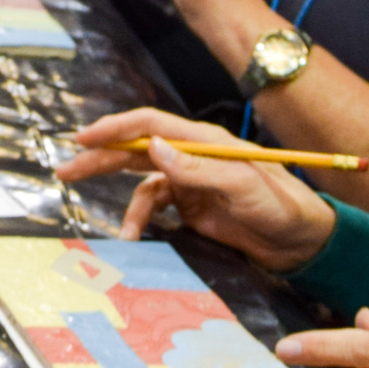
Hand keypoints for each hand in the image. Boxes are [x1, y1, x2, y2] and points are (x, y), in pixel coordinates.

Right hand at [60, 111, 334, 272]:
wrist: (303, 242)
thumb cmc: (283, 207)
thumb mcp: (244, 187)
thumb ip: (199, 169)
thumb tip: (154, 149)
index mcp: (206, 142)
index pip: (151, 125)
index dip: (116, 128)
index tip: (84, 139)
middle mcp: (194, 155)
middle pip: (137, 149)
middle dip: (100, 158)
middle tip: (65, 170)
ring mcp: (191, 181)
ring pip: (142, 182)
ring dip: (125, 204)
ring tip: (121, 234)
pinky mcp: (191, 206)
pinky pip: (155, 208)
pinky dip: (142, 221)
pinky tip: (139, 238)